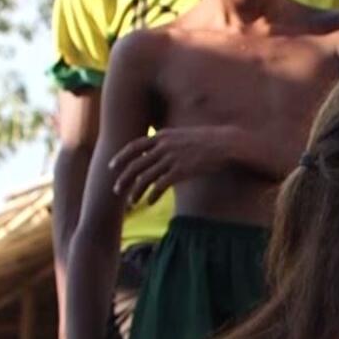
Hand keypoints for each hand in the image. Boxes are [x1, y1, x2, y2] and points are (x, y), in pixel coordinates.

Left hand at [109, 126, 236, 204]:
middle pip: (135, 164)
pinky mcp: (180, 171)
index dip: (121, 157)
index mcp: (163, 136)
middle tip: (117, 190)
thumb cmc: (207, 140)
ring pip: (145, 178)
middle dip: (123, 179)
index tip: (112, 166)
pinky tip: (149, 202)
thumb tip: (158, 152)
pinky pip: (160, 186)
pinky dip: (152, 196)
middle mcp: (163, 146)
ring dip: (135, 191)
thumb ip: (168, 142)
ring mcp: (171, 159)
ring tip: (131, 202)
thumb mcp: (183, 135)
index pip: (134, 146)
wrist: (226, 144)